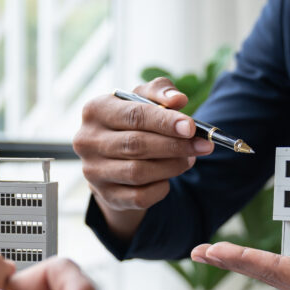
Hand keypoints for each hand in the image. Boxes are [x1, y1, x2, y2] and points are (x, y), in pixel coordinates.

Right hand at [73, 78, 214, 240]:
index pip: (134, 115)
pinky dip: (161, 188)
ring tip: (189, 159)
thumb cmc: (131, 122)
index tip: (191, 128)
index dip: (165, 122)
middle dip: (175, 146)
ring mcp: (93, 171)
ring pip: (139, 172)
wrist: (112, 158)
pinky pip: (140, 196)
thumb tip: (178, 100)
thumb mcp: (143, 99)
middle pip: (137, 145)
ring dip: (171, 166)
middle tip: (202, 145)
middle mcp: (87, 140)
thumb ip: (161, 92)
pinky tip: (168, 177)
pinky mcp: (106, 195)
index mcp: (95, 110)